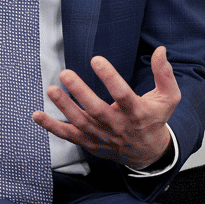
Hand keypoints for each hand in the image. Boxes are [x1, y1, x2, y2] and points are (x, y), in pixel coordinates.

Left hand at [32, 46, 179, 169]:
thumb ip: (163, 74)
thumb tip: (160, 50)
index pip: (122, 94)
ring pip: (80, 122)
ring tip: (51, 89)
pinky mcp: (89, 142)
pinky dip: (51, 126)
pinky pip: (68, 135)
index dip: (110, 77)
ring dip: (64, 107)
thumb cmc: (154, 119)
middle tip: (65, 74)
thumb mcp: (167, 98)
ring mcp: (102, 136)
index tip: (96, 60)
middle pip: (97, 110)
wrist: (147, 153)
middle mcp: (118, 126)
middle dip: (80, 92)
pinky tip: (37, 115)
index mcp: (137, 112)